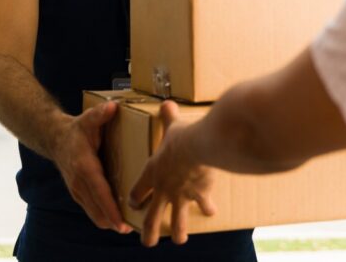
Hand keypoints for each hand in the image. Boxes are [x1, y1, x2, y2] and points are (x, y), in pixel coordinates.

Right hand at [50, 101, 131, 233]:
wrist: (56, 139)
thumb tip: (113, 107)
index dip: (110, 209)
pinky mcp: (78, 193)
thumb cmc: (77, 130)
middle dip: (114, 221)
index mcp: (85, 167)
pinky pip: (91, 210)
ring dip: (109, 221)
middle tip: (133, 228)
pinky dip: (103, 216)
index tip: (121, 222)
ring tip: (128, 226)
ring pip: (93, 213)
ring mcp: (77, 190)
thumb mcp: (88, 118)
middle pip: (97, 209)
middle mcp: (79, 182)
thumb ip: (100, 114)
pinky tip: (117, 219)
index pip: (99, 192)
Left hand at [129, 101, 216, 245]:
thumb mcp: (172, 126)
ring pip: (176, 221)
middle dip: (148, 233)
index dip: (135, 199)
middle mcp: (164, 189)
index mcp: (152, 174)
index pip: (137, 192)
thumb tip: (167, 103)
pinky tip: (210, 212)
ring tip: (179, 240)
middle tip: (147, 243)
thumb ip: (168, 117)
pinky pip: (204, 205)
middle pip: (152, 218)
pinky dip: (208, 209)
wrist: (199, 147)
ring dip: (177, 232)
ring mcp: (181, 195)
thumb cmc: (182, 136)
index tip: (134, 204)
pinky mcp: (199, 195)